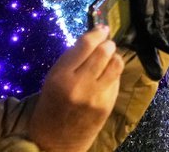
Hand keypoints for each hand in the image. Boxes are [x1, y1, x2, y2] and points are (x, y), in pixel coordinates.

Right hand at [28, 26, 123, 151]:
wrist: (53, 141)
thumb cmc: (51, 104)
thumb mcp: (53, 78)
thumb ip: (72, 59)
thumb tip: (93, 39)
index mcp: (61, 75)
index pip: (85, 44)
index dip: (97, 32)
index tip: (102, 28)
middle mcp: (79, 84)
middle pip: (104, 51)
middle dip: (107, 44)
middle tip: (106, 43)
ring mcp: (96, 96)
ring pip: (116, 64)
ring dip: (114, 57)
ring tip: (109, 58)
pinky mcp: (107, 105)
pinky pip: (116, 80)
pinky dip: (113, 74)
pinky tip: (106, 77)